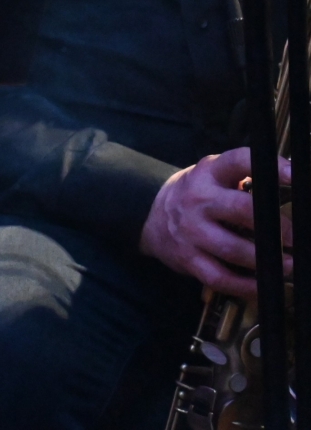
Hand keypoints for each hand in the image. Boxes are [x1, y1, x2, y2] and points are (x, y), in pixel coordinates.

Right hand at [140, 147, 292, 298]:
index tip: (294, 175)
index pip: (239, 160)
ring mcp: (190, 230)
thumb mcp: (215, 176)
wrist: (152, 217)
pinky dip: (245, 286)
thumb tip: (294, 188)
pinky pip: (220, 277)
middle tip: (295, 239)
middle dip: (275, 227)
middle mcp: (198, 198)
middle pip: (241, 209)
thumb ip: (246, 178)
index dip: (270, 167)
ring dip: (264, 261)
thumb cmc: (199, 196)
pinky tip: (261, 286)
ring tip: (287, 265)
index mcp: (210, 172)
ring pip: (232, 248)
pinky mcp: (187, 258)